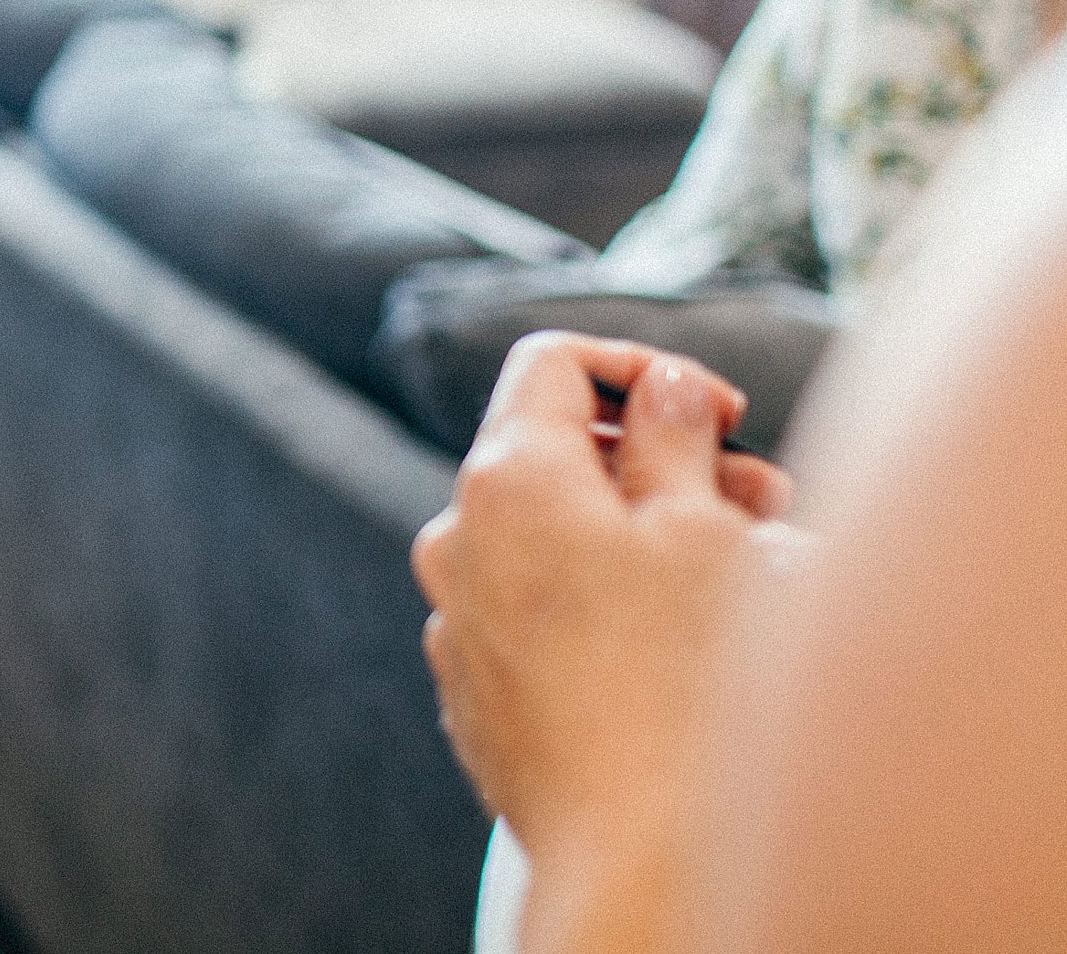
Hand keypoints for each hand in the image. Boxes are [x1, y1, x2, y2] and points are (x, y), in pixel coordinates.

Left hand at [411, 334, 795, 876]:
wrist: (639, 856)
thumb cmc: (683, 684)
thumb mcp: (701, 528)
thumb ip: (675, 434)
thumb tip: (663, 385)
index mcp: (505, 478)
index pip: (553, 362)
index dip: (643, 369)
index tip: (720, 413)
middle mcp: (457, 541)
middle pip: (558, 456)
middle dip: (662, 465)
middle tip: (761, 504)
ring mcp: (460, 622)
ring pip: (556, 542)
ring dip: (643, 538)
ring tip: (743, 576)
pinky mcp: (479, 692)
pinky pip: (542, 616)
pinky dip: (606, 605)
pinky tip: (680, 646)